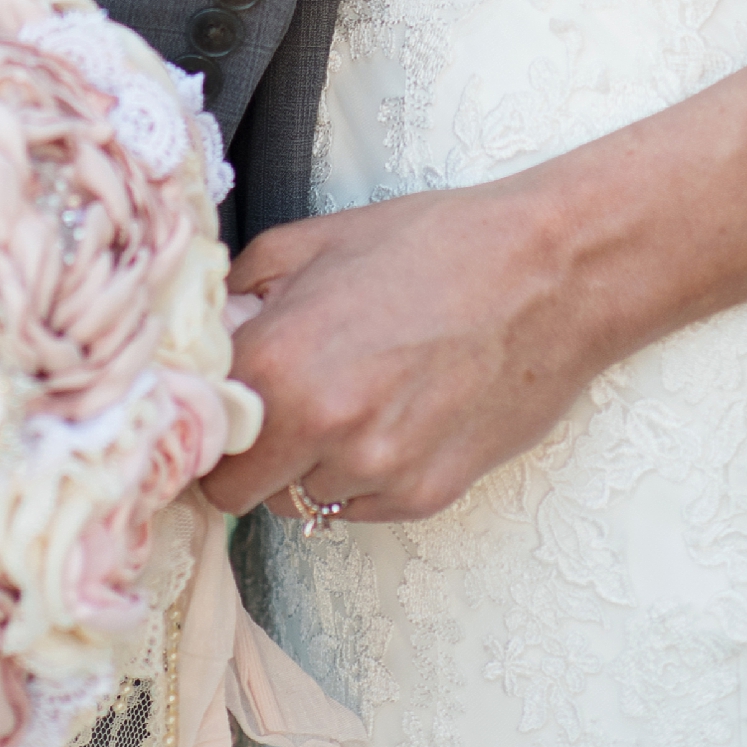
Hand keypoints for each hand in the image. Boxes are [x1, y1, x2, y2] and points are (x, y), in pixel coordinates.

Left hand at [203, 170, 607, 526]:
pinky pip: (359, 507)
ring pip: (298, 502)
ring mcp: (378, 473)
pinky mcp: (427, 497)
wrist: (549, 272)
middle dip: (246, 456)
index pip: (197, 443)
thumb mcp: (318, 240)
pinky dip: (362, 474)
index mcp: (280, 361)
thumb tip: (207, 332)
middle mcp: (323, 429)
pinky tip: (396, 413)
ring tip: (352, 397)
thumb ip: (241, 291)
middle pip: (236, 494)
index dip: (201, 425)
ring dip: (306, 464)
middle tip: (275, 411)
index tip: (216, 412)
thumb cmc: (437, 244)